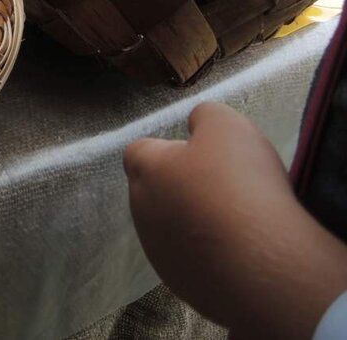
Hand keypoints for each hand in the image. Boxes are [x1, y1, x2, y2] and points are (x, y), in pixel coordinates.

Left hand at [124, 102, 346, 338]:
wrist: (261, 264)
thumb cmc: (239, 185)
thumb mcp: (228, 126)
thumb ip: (206, 116)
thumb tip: (198, 122)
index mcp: (145, 171)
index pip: (139, 151)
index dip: (168, 149)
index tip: (198, 154)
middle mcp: (141, 212)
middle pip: (154, 191)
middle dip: (181, 186)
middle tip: (223, 187)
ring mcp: (159, 252)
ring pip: (171, 228)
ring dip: (194, 223)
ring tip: (236, 222)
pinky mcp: (181, 284)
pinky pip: (191, 261)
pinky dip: (209, 255)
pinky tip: (238, 252)